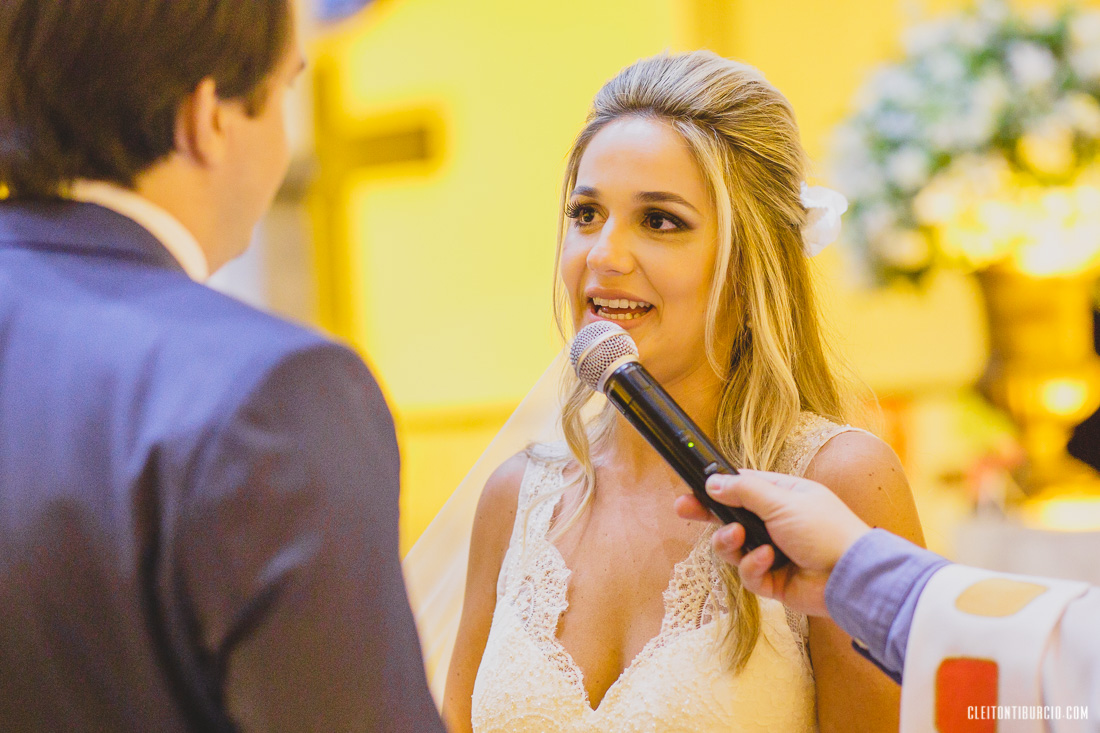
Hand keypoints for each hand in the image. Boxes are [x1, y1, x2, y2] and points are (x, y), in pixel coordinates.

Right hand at [673, 469, 870, 616]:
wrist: (850, 577)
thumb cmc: (825, 530)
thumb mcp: (782, 501)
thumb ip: (744, 492)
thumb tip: (713, 482)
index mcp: (783, 496)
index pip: (742, 487)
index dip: (716, 488)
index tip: (692, 489)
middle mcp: (777, 523)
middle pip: (731, 517)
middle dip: (709, 515)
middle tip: (683, 510)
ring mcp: (774, 552)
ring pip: (734, 548)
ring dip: (731, 543)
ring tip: (740, 540)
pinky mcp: (774, 581)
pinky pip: (748, 574)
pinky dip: (754, 567)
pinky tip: (769, 561)